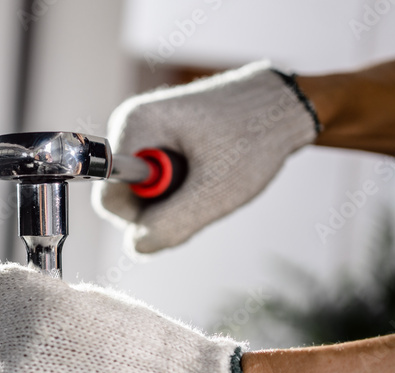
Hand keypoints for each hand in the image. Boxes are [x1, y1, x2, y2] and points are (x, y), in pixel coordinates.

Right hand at [92, 61, 317, 252]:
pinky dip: (180, 187)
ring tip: (211, 178)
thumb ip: (171, 223)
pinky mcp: (156, 137)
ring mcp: (142, 130)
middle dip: (162, 206)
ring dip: (174, 198)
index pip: (110, 198)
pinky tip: (208, 173)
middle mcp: (129, 124)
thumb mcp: (215, 191)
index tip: (185, 204)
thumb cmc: (254, 138)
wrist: (284, 104)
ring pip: (141, 190)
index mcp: (134, 126)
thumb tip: (135, 246)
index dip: (142, 218)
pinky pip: (153, 179)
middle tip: (205, 192)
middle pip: (124, 195)